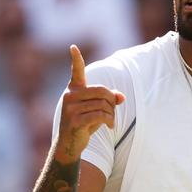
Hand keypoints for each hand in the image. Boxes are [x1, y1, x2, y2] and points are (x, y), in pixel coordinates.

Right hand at [53, 45, 124, 163]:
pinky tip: (109, 126)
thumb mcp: (97, 110)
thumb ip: (109, 100)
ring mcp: (70, 108)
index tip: (73, 47)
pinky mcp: (74, 120)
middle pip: (102, 91)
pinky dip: (109, 121)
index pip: (76, 71)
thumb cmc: (84, 124)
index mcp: (74, 90)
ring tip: (109, 121)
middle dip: (111, 101)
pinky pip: (100, 115)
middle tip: (112, 112)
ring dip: (111, 114)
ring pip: (103, 105)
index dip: (76, 59)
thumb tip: (122, 97)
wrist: (69, 144)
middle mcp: (70, 96)